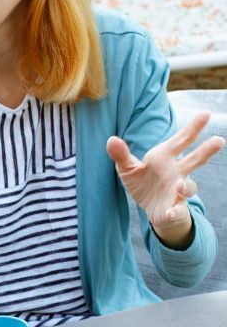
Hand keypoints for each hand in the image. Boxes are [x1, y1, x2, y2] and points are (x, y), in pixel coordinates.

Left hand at [107, 112, 224, 247]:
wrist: (151, 208)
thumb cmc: (143, 182)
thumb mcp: (128, 169)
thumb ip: (121, 155)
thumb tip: (111, 139)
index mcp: (166, 157)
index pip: (182, 140)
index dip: (193, 128)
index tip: (206, 114)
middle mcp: (177, 172)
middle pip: (194, 160)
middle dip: (206, 151)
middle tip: (219, 140)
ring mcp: (177, 191)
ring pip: (189, 187)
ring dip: (186, 187)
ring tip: (180, 186)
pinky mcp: (173, 208)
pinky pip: (177, 211)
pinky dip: (174, 212)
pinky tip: (170, 213)